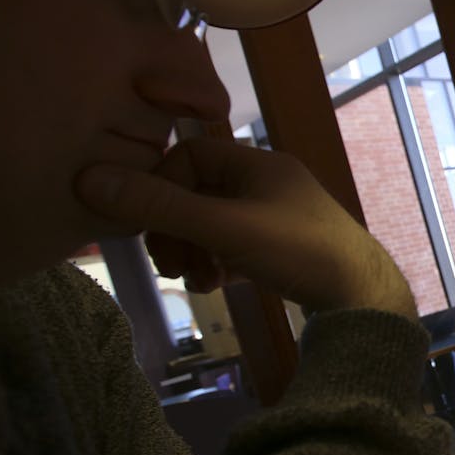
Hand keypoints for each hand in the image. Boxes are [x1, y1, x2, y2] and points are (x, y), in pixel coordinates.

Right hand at [74, 137, 415, 317]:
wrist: (364, 299)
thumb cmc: (301, 252)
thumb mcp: (224, 228)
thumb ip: (160, 207)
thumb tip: (89, 179)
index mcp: (262, 164)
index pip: (192, 155)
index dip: (162, 186)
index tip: (149, 223)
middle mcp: (271, 184)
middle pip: (198, 193)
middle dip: (175, 227)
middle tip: (168, 263)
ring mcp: (280, 217)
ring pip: (214, 224)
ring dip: (193, 250)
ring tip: (193, 280)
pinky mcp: (285, 249)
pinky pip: (233, 247)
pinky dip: (216, 263)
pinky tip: (216, 286)